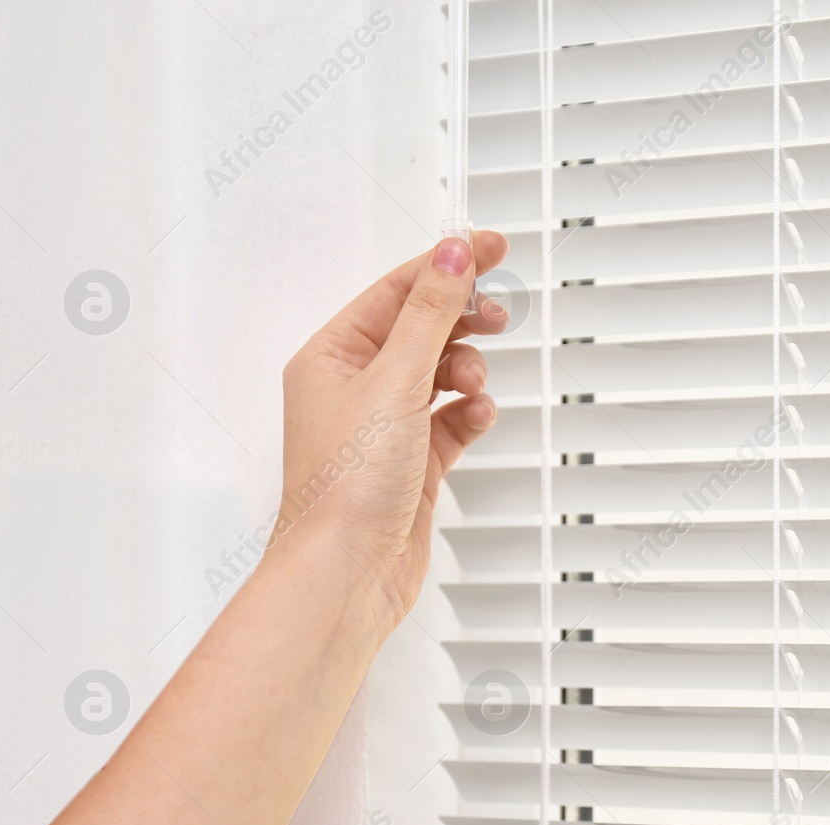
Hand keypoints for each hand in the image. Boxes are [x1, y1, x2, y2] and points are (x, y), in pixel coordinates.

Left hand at [272, 231, 509, 621]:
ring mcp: (384, 427)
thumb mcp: (395, 380)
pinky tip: (477, 416)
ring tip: (474, 381)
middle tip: (498, 314)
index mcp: (331, 356)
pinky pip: (451, 420)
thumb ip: (431, 314)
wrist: (348, 572)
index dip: (447, 265)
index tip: (491, 247)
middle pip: (421, 328)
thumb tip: (453, 256)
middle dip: (462, 320)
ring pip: (439, 373)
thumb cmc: (345, 487)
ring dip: (467, 370)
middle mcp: (354, 388)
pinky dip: (471, 413)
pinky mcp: (411, 463)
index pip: (397, 291)